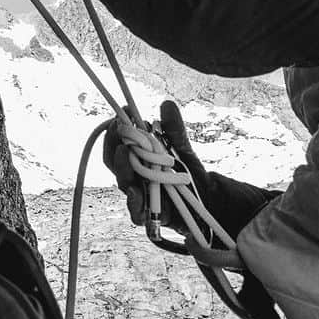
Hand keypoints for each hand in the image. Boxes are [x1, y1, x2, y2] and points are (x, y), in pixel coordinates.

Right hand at [103, 100, 206, 230]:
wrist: (205, 198)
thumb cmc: (185, 171)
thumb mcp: (180, 147)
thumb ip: (173, 128)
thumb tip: (167, 104)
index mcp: (136, 157)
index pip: (117, 144)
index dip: (115, 130)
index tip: (121, 115)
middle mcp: (133, 175)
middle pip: (114, 163)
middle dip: (115, 148)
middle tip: (122, 138)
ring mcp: (139, 195)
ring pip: (123, 184)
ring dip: (123, 170)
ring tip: (127, 158)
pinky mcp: (148, 215)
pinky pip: (136, 212)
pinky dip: (135, 204)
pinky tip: (137, 193)